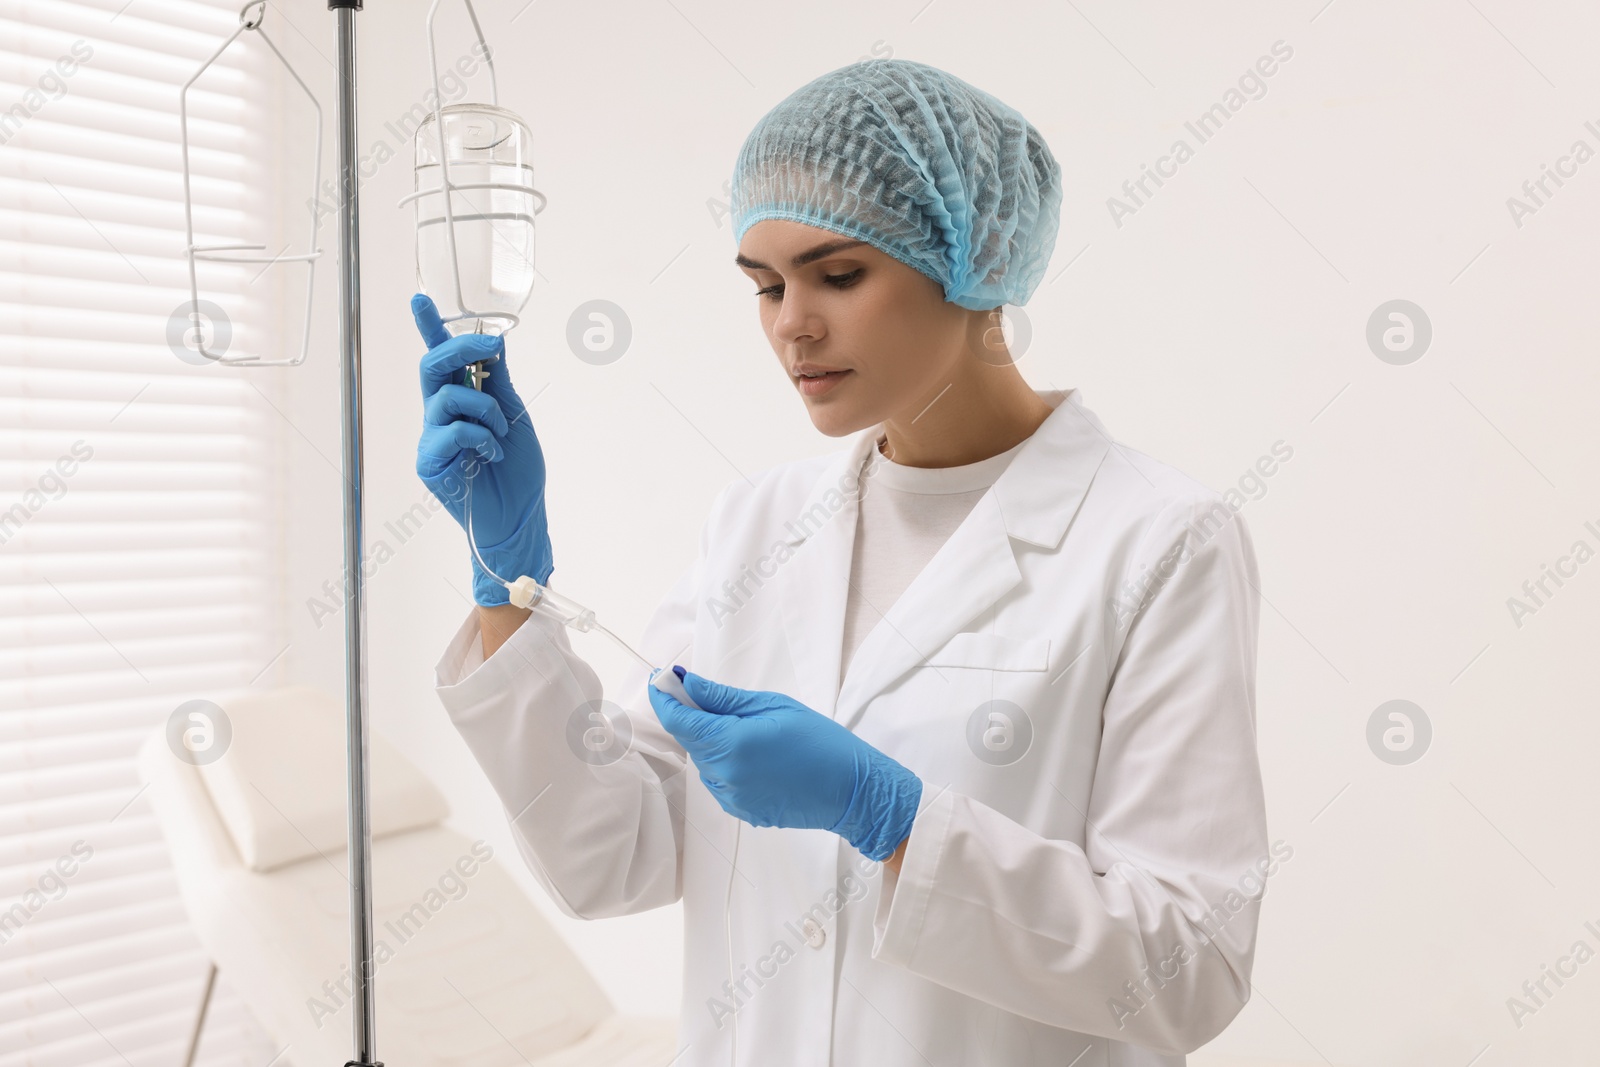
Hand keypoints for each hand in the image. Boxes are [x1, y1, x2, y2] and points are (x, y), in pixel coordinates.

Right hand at [413, 293, 552, 604]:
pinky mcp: (429, 462)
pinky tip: (491, 456)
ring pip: (447, 397)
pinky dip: (480, 437)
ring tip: (500, 436)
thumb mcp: (514, 416)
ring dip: (485, 410)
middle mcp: (439, 415)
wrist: (520, 517)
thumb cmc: (518, 473)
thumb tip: (494, 341)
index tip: (419, 299)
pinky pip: (451, 430)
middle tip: (490, 349)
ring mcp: (431, 438)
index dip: (431, 328)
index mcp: (460, 401)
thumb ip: (498, 381)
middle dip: (462, 350)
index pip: (442, 359)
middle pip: (433, 367)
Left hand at [647, 668, 921, 860]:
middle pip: (691, 741)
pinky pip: (721, 780)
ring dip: (712, 742)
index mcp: (730, 744)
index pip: (679, 721)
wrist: (853, 790)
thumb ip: (723, 699)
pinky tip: (757, 755)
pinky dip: (727, 763)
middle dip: (693, 717)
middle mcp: (724, 776)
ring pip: (705, 761)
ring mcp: (731, 798)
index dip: (665, 698)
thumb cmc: (819, 740)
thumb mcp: (773, 706)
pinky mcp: (741, 811)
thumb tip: (686, 684)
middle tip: (708, 695)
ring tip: (749, 729)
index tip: (661, 680)